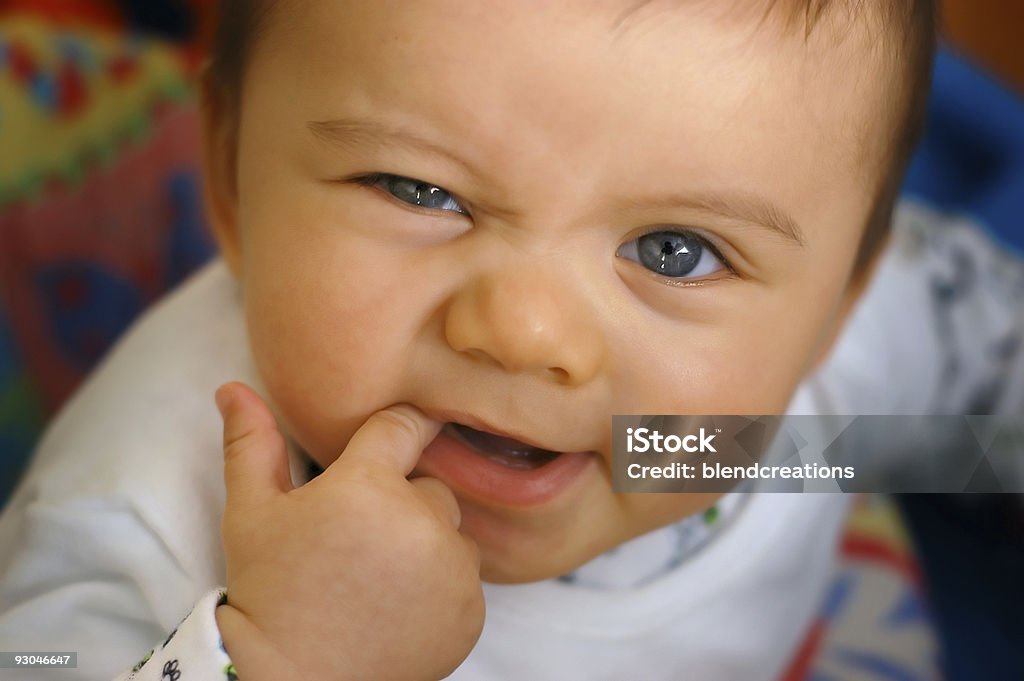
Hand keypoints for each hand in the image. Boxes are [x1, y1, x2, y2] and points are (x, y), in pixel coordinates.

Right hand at [213, 382, 483, 680]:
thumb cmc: (270, 592)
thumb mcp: (251, 514)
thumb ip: (252, 444)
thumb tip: (233, 387)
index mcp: (367, 486)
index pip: (404, 425)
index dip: (395, 430)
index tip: (389, 443)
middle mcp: (420, 520)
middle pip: (428, 484)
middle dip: (400, 502)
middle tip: (358, 539)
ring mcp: (452, 568)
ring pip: (451, 529)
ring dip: (425, 542)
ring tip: (377, 575)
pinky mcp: (470, 609)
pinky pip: (465, 575)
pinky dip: (441, 584)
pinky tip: (398, 603)